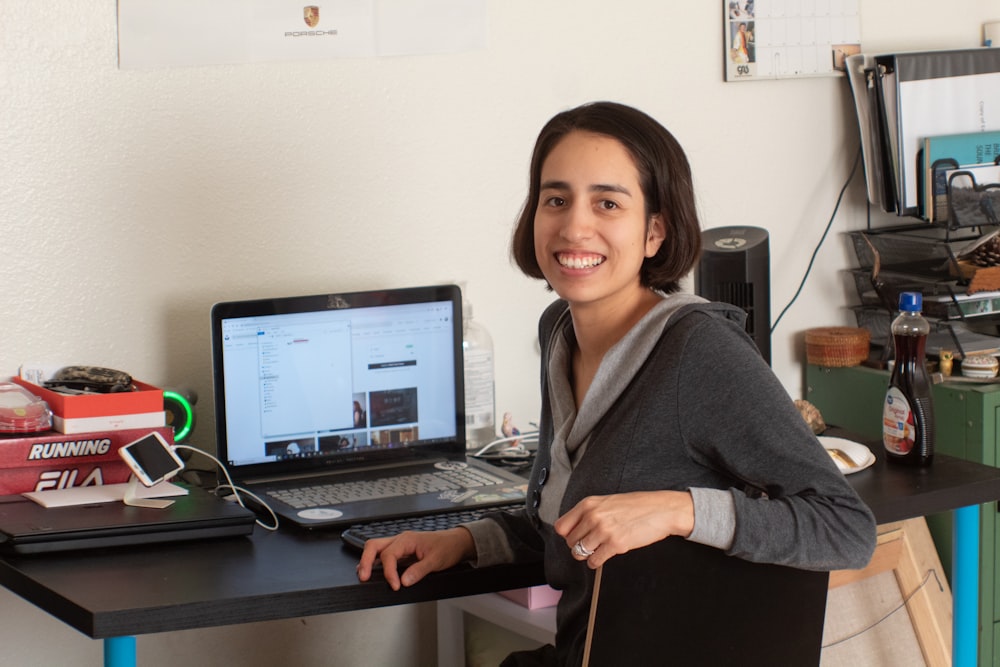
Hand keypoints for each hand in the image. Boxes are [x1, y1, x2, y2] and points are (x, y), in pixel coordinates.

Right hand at [356, 527, 475, 589]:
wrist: (456, 542)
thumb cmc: (447, 547)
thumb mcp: (436, 561)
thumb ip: (419, 571)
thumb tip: (404, 581)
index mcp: (407, 540)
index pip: (389, 555)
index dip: (390, 572)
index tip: (395, 585)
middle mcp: (401, 540)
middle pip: (374, 546)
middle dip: (366, 561)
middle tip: (364, 577)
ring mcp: (400, 545)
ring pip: (376, 548)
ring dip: (368, 561)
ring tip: (364, 576)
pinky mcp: (402, 552)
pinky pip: (383, 555)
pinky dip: (376, 563)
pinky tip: (375, 572)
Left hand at [554, 491, 693, 568]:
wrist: (662, 510)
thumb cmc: (638, 505)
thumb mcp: (608, 501)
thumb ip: (589, 512)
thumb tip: (573, 528)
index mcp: (589, 504)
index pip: (561, 526)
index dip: (567, 534)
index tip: (574, 537)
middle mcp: (593, 516)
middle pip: (570, 541)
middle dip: (578, 546)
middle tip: (589, 545)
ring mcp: (604, 531)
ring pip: (580, 552)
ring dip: (586, 555)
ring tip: (596, 551)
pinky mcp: (615, 544)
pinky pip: (594, 561)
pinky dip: (596, 562)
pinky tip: (602, 557)